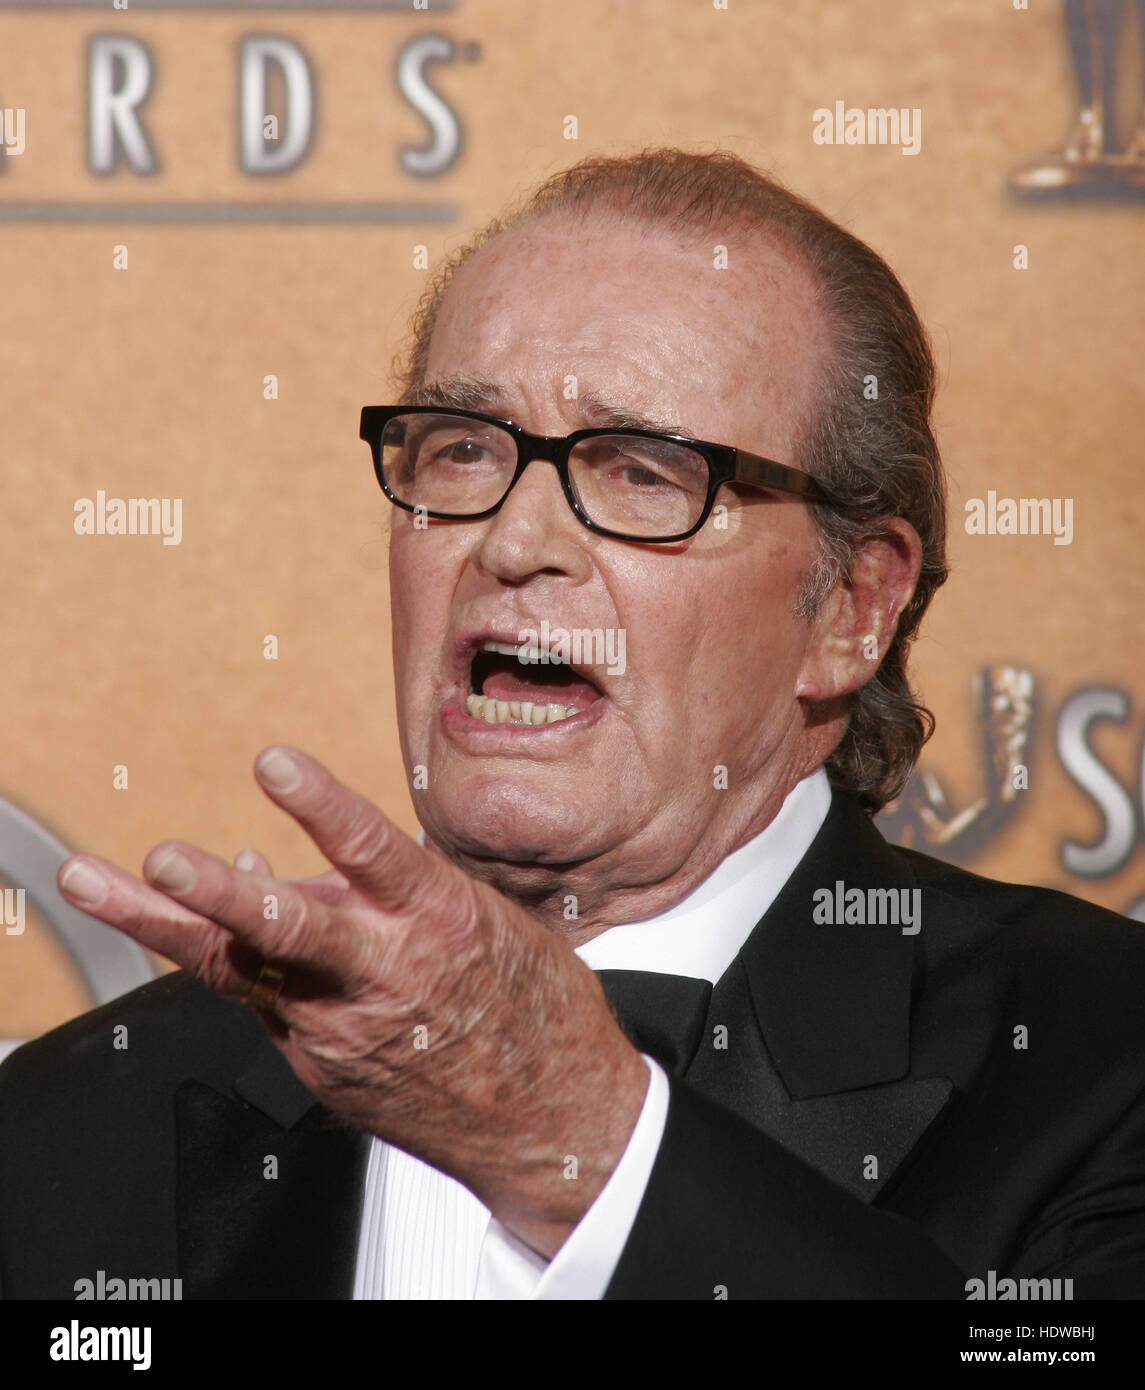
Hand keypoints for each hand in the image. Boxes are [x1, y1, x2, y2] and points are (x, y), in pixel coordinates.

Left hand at [56, 746, 648, 1256]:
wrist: (551, 1118)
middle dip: (217, 894)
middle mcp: (382, 975)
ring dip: (163, 923)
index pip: (369, 852)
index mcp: (437, 921)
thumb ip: (382, 892)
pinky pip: (263, 1004)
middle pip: (288, 930)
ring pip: (239, 970)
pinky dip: (233, 962)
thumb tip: (276, 866)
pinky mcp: (322, 1071)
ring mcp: (344, 1030)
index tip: (274, 762)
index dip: (319, 806)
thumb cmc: (525, 1005)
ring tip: (96, 883)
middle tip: (164, 859)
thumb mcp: (477, 919)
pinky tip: (202, 929)